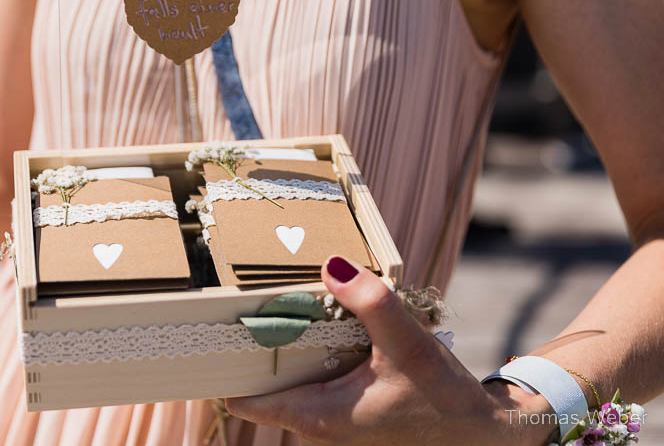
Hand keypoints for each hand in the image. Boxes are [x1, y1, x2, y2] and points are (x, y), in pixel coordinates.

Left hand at [224, 257, 553, 444]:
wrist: (486, 436)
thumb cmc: (446, 400)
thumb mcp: (408, 346)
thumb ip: (371, 303)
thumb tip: (330, 264)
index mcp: (319, 419)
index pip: (244, 401)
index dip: (222, 367)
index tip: (207, 330)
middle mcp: (319, 426)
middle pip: (261, 383)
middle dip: (251, 345)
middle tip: (240, 298)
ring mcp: (335, 420)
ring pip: (289, 378)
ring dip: (284, 346)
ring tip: (274, 301)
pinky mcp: (351, 410)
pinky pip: (314, 378)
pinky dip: (310, 351)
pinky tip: (319, 320)